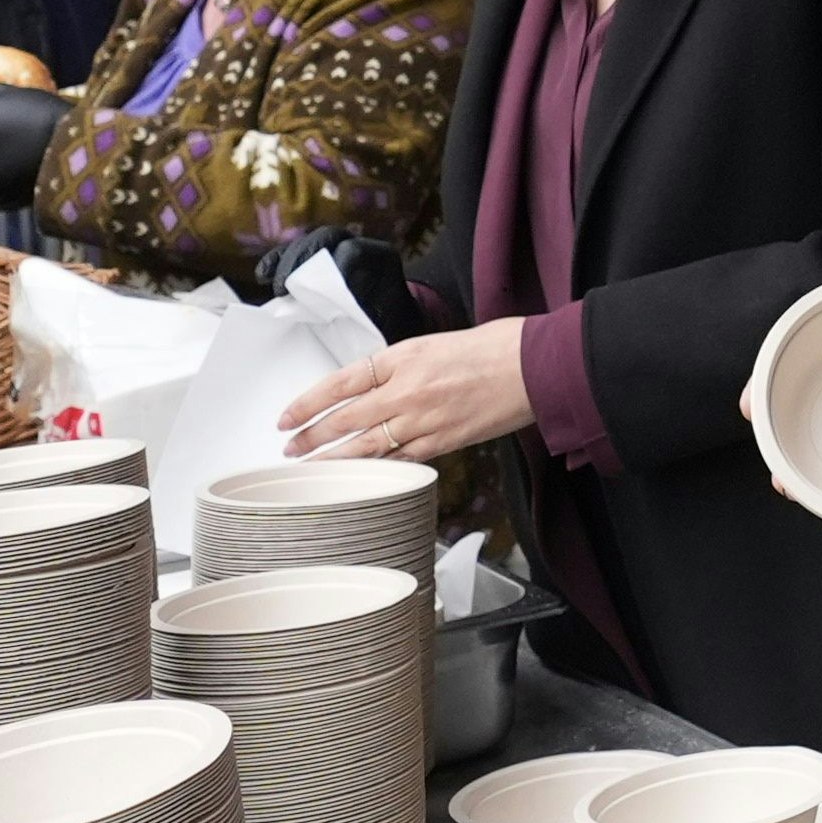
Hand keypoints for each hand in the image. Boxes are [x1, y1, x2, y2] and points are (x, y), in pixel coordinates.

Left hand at [280, 323, 532, 461]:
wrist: (534, 366)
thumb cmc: (492, 348)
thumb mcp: (433, 344)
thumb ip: (400, 367)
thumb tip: (373, 386)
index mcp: (402, 358)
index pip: (340, 383)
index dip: (308, 402)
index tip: (287, 417)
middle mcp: (407, 390)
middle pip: (345, 419)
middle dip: (312, 437)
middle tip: (290, 449)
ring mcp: (424, 419)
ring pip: (367, 446)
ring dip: (334, 460)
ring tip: (311, 469)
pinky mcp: (444, 442)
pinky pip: (400, 460)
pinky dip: (376, 469)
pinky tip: (358, 477)